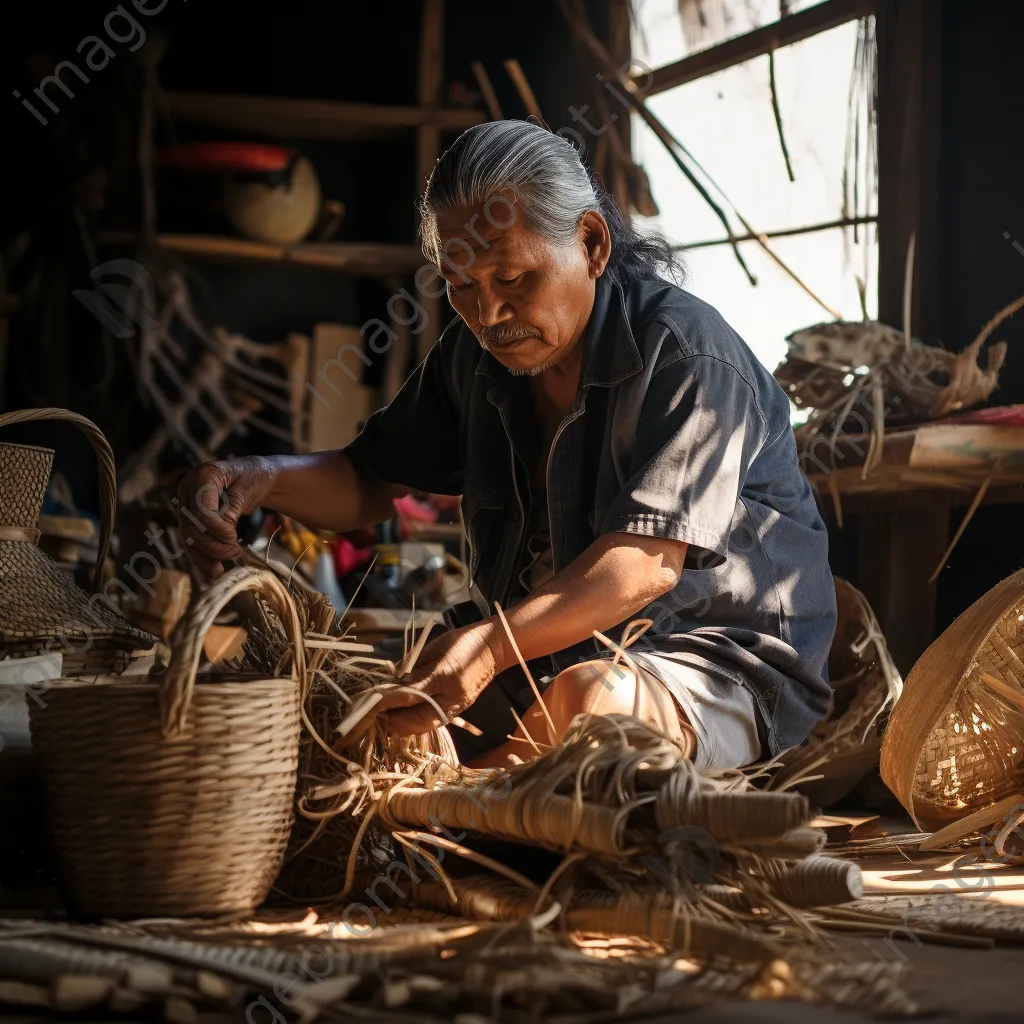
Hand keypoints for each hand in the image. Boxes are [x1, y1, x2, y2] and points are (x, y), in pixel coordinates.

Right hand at [174, 456, 278, 578]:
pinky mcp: (189, 518)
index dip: (216, 530)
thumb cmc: (254, 478)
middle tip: (235, 555)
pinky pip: (190, 540)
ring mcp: (185, 503)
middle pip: (190, 527)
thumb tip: (221, 534)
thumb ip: (231, 510)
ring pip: (187, 537)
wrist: (255, 477)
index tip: (234, 539)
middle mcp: (187, 488)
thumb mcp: (247, 490)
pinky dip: (201, 557)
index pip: (200, 511)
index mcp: (202, 475)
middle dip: (212, 546)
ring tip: (222, 570)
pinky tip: (212, 572)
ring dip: (204, 556)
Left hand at [378, 620, 507, 736]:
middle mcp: (451, 698)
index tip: (371, 701)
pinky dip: (415, 725)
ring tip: (386, 719)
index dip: (388, 700)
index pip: (410, 695)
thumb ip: (415, 666)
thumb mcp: (436, 648)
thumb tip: (393, 679)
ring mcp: (456, 707)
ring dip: (402, 725)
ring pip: (423, 726)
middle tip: (374, 713)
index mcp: (444, 678)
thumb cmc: (464, 642)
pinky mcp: (458, 710)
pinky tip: (403, 722)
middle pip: (415, 718)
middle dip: (393, 718)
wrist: (495, 647)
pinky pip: (432, 723)